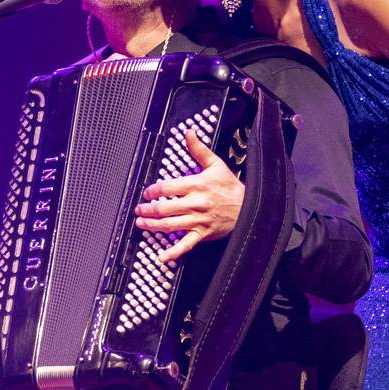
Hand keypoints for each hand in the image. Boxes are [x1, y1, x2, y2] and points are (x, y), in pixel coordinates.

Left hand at [135, 129, 244, 265]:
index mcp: (196, 185)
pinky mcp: (202, 234)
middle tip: (139, 209)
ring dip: (152, 226)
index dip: (153, 190)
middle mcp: (195, 204)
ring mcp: (198, 221)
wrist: (249, 207)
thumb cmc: (230, 187)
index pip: (167, 188)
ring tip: (141, 223)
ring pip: (170, 225)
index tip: (147, 192)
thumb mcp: (215, 164)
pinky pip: (185, 245)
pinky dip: (173, 253)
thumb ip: (198, 149)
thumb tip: (188, 133)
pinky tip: (161, 256)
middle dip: (148, 209)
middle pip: (164, 208)